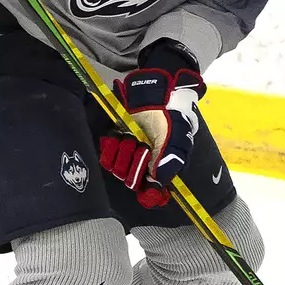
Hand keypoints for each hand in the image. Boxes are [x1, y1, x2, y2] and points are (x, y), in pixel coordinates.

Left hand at [98, 41, 206, 208]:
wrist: (157, 90)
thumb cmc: (171, 115)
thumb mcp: (177, 138)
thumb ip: (170, 160)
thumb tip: (158, 183)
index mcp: (161, 165)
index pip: (152, 191)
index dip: (148, 194)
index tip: (146, 193)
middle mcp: (144, 163)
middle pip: (132, 181)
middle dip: (134, 168)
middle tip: (141, 149)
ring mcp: (129, 152)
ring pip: (118, 170)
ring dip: (123, 156)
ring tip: (131, 140)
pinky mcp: (116, 140)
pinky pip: (106, 156)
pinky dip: (110, 149)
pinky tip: (116, 139)